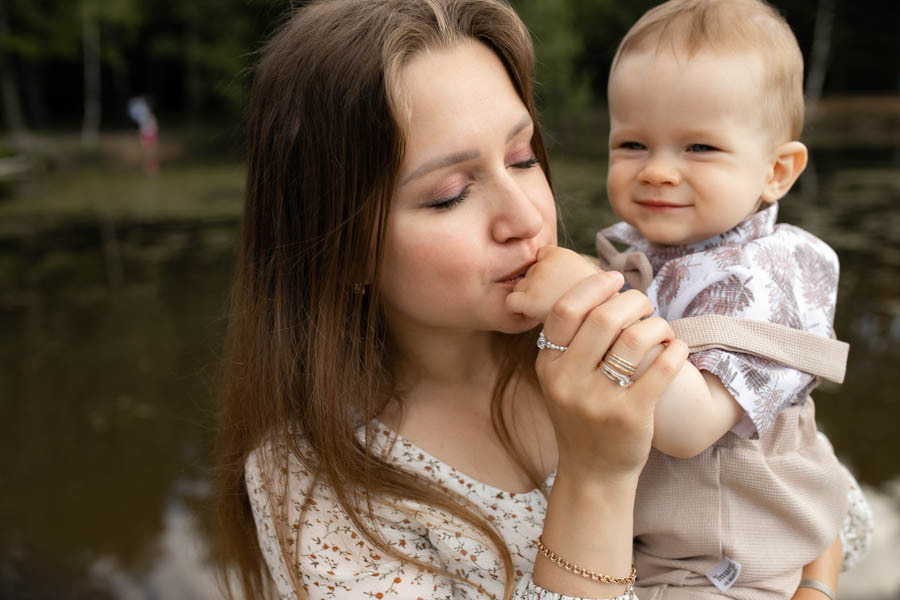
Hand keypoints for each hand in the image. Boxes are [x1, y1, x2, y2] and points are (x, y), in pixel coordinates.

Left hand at [507, 246, 600, 322]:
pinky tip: (532, 316)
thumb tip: (556, 266)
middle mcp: (546, 263)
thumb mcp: (588, 274)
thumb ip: (568, 268)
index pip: (541, 258)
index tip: (560, 285)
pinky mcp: (529, 300)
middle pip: (529, 273)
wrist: (601, 318)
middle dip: (538, 286)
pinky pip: (511, 302)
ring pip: (519, 287)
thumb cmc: (596, 301)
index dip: (547, 272)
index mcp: (559, 254)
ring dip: (529, 299)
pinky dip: (517, 310)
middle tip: (556, 300)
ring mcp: (536, 281)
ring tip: (548, 309)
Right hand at [534, 271, 688, 482]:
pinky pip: (660, 368)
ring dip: (657, 325)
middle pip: (604, 318)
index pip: (567, 309)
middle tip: (645, 305)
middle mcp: (567, 381)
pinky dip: (675, 350)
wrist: (593, 472)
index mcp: (548, 365)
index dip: (594, 285)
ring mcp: (598, 400)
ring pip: (633, 339)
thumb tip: (604, 288)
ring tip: (661, 330)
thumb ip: (573, 341)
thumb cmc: (583, 416)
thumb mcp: (561, 380)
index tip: (616, 278)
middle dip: (633, 300)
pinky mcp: (630, 415)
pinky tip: (677, 349)